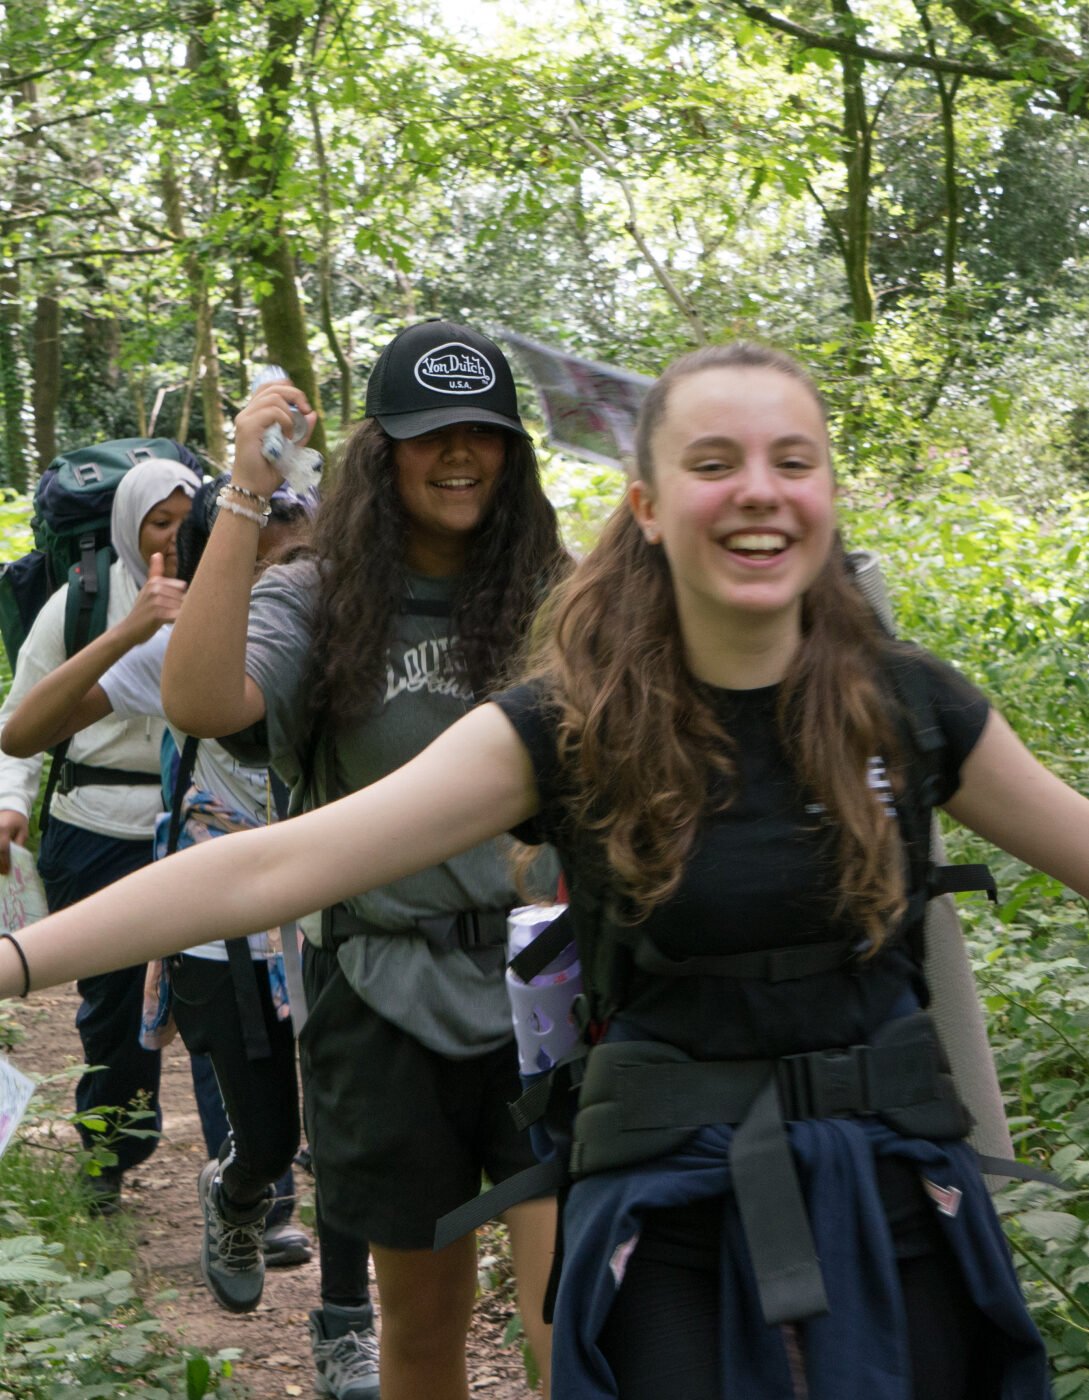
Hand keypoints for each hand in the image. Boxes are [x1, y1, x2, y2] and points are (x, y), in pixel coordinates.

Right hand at [0, 809, 29, 875]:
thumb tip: (15, 858)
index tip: (7, 870)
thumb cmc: (18, 820)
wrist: (9, 808)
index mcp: (4, 829)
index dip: (4, 861)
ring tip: (1, 868)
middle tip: (2, 872)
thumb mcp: (23, 831)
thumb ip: (19, 843)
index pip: (3, 848)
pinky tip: (0, 860)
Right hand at [122, 554, 187, 644]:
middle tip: (170, 613)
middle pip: (184, 596)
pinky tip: (171, 623)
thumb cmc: (143, 610)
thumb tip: (157, 553)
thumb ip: (155, 572)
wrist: (129, 630)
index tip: (173, 603)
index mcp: (155, 581)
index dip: (181, 596)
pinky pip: (178, 615)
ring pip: (182, 606)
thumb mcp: (148, 588)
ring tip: (169, 618)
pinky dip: (179, 621)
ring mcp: (156, 601)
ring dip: (181, 614)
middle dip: (182, 606)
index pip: (181, 586)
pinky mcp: (158, 614)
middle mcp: (155, 588)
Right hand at [233, 380, 316, 498]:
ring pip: (273, 397)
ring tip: (293, 432)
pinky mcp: (247, 427)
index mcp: (256, 415)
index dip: (288, 388)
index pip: (269, 387)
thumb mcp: (292, 447)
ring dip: (290, 412)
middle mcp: (248, 414)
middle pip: (272, 387)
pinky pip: (271, 412)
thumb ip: (302, 430)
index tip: (303, 405)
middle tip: (307, 410)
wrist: (255, 488)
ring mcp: (245, 419)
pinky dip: (285, 421)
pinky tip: (287, 436)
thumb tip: (313, 413)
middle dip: (295, 394)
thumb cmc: (270, 470)